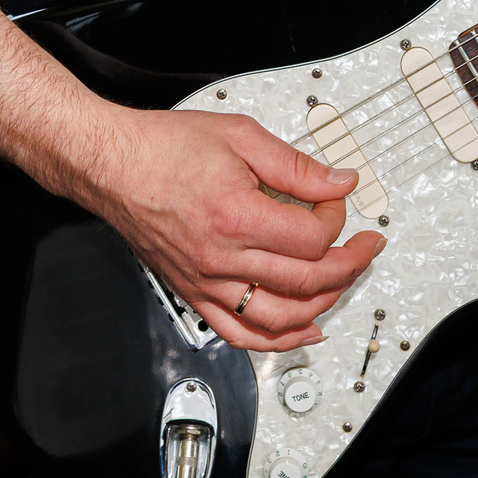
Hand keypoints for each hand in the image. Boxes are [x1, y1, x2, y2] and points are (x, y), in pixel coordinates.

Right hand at [85, 105, 385, 351]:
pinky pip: (241, 335)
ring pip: (282, 317)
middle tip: (363, 244)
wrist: (114, 165)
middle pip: (306, 281)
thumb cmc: (165, 148)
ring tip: (343, 280)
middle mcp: (221, 258)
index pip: (312, 238)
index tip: (335, 199)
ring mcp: (207, 283)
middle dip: (348, 263)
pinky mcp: (195, 295)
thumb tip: (338, 181)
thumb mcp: (241, 137)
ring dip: (324, 302)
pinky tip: (304, 330)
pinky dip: (280, 341)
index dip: (336, 217)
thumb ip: (295, 165)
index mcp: (236, 215)